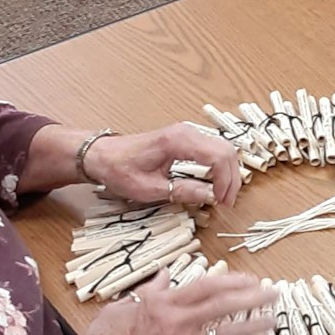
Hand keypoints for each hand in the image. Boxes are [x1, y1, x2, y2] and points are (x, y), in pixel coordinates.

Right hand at [73, 266, 273, 334]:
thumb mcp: (120, 308)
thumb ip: (147, 292)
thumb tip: (162, 277)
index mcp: (163, 304)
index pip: (206, 286)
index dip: (232, 281)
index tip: (249, 279)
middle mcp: (178, 323)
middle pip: (223, 305)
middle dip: (251, 298)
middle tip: (272, 294)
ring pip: (226, 333)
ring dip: (252, 326)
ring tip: (270, 321)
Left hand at [84, 123, 241, 209]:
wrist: (102, 155)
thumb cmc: (120, 170)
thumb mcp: (149, 188)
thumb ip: (181, 191)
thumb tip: (209, 196)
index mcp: (178, 141)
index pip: (217, 157)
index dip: (225, 181)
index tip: (221, 202)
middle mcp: (187, 132)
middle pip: (226, 150)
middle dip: (231, 178)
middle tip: (226, 202)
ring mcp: (187, 132)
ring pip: (223, 149)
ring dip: (227, 172)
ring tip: (222, 196)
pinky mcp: (185, 138)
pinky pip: (212, 149)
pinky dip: (219, 166)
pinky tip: (214, 183)